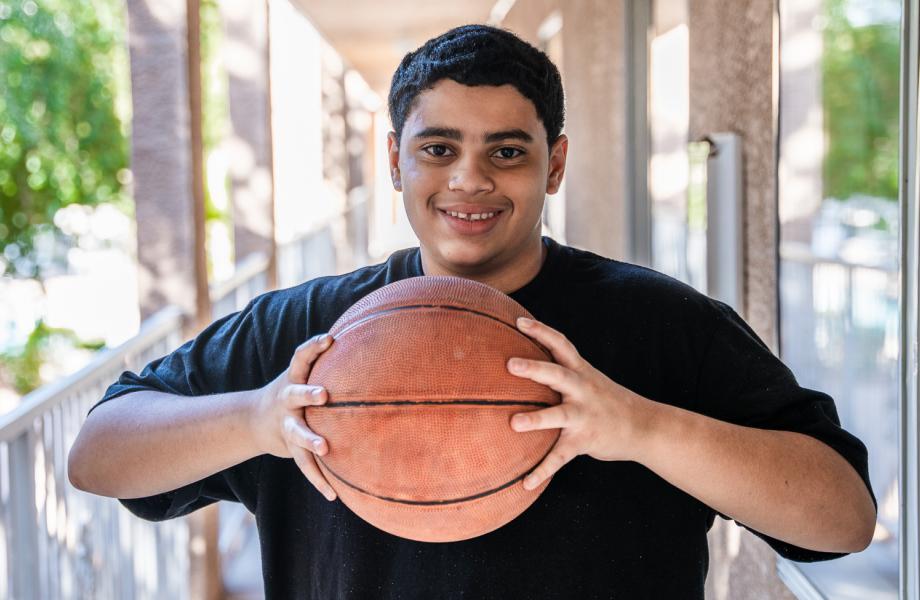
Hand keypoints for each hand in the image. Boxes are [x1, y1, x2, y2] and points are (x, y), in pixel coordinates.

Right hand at [250, 333, 336, 500]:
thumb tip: (369, 333)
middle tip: (323, 394)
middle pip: (294, 394)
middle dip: (307, 393)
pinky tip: (333, 495)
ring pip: (296, 432)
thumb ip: (330, 360)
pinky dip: (319, 480)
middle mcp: (287, 399)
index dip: (314, 347)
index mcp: (294, 377)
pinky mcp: (290, 448)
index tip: (330, 338)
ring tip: (324, 447)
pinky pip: (304, 466)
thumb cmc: (296, 390)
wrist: (255, 420)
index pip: (301, 357)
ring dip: (309, 439)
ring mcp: (287, 424)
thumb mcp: (304, 373)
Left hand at [507, 317, 650, 490]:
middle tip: (510, 364)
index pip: (561, 344)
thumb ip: (563, 370)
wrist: (646, 427)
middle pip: (558, 375)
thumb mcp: (589, 379)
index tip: (518, 320)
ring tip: (513, 424)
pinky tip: (525, 482)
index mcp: (581, 372)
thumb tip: (528, 359)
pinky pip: (561, 457)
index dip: (541, 331)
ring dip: (537, 420)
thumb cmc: (607, 401)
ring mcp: (584, 416)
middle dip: (535, 368)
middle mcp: (583, 391)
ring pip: (559, 416)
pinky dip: (543, 470)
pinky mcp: (584, 442)